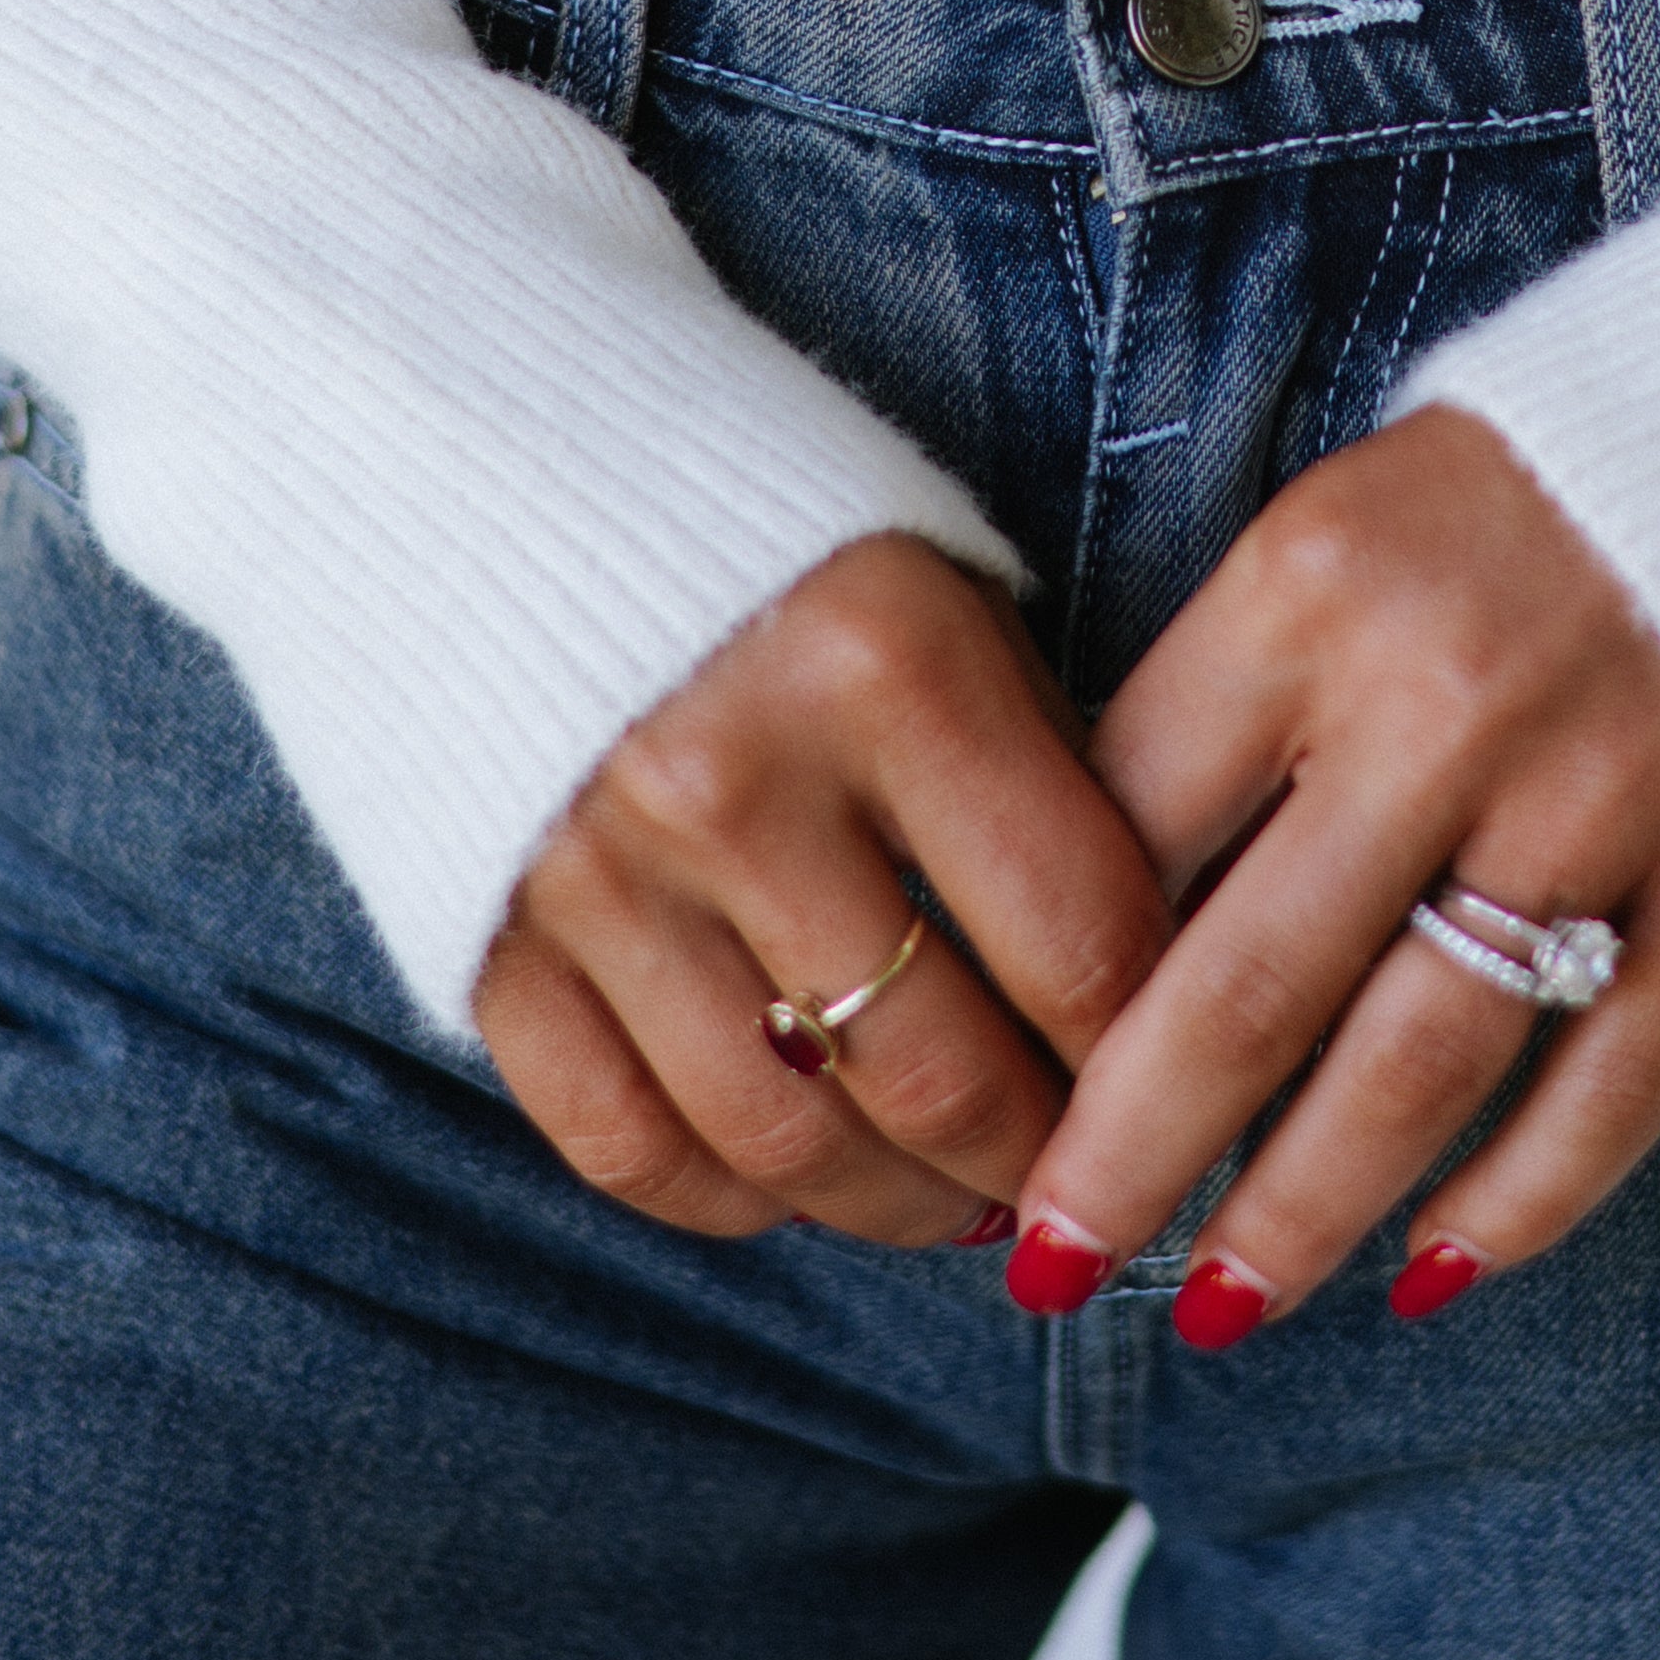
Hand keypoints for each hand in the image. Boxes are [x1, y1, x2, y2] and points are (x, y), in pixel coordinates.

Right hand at [474, 537, 1174, 1248]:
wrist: (479, 454)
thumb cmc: (767, 529)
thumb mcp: (938, 585)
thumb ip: (1034, 766)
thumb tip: (1145, 979)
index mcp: (881, 661)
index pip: (1081, 938)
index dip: (1158, 1050)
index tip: (1180, 1079)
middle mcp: (732, 777)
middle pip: (940, 1073)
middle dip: (1040, 1158)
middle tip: (1080, 1170)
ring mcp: (593, 872)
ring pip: (791, 1143)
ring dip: (903, 1206)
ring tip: (961, 1196)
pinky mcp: (487, 940)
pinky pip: (631, 1148)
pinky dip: (735, 1199)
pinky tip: (802, 1174)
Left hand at [1008, 408, 1659, 1334]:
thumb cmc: (1514, 494)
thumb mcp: (1328, 537)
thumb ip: (1226, 710)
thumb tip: (1103, 943)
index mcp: (1313, 592)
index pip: (1133, 828)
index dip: (1050, 988)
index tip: (992, 1092)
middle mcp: (1448, 699)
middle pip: (1250, 984)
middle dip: (1130, 1156)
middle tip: (1046, 1265)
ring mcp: (1605, 794)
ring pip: (1421, 1066)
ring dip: (1303, 1212)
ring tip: (1214, 1306)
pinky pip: (1616, 1082)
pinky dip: (1522, 1201)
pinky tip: (1432, 1275)